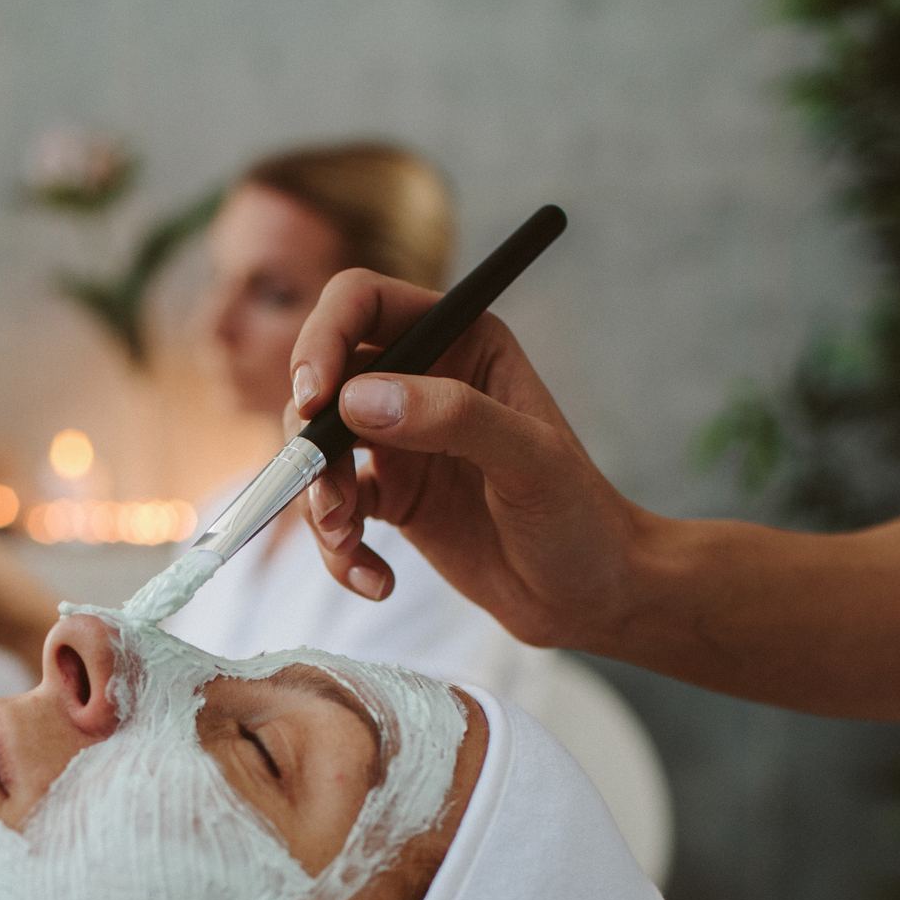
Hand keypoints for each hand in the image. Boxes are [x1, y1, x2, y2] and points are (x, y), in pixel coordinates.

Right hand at [288, 269, 648, 650]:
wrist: (590, 595)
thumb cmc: (580, 516)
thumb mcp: (530, 460)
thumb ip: (452, 417)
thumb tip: (357, 399)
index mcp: (461, 340)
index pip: (363, 303)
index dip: (324, 338)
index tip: (313, 398)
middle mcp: (420, 380)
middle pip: (321, 379)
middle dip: (309, 439)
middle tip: (326, 497)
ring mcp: (399, 440)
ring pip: (315, 448)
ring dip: (316, 500)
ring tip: (348, 543)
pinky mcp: (390, 498)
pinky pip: (333, 512)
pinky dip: (338, 548)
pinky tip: (375, 578)